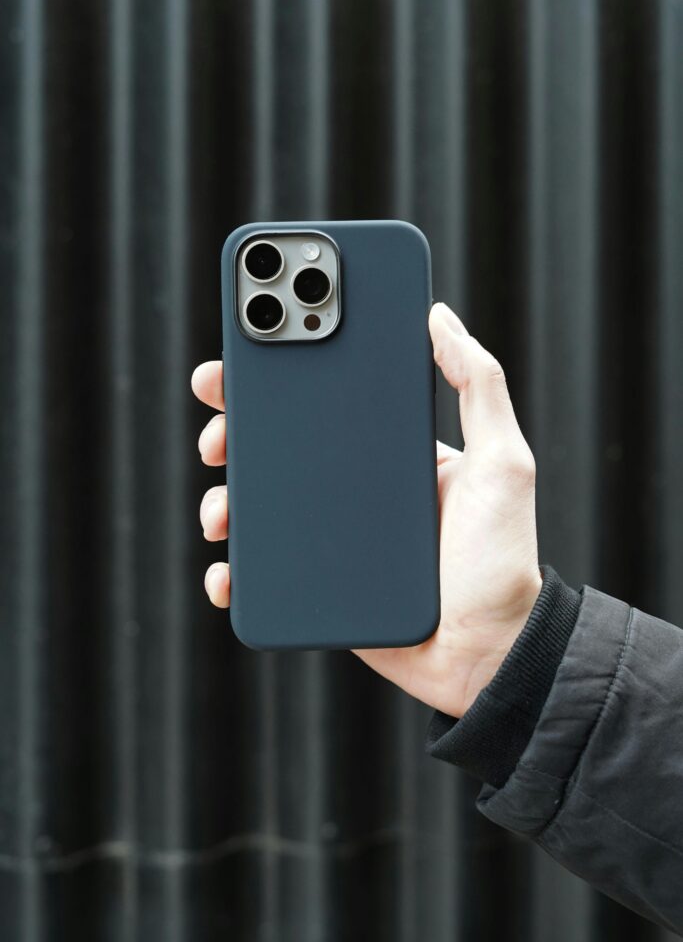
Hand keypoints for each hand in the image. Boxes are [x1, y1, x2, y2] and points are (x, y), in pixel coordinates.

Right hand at [191, 303, 541, 718]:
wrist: (489, 655)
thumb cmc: (502, 560)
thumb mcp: (503, 462)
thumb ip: (480, 385)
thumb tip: (439, 316)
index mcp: (387, 449)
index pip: (325, 393)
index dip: (280, 367)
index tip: (246, 343)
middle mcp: (352, 487)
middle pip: (277, 444)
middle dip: (234, 427)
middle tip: (218, 426)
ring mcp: (330, 537)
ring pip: (258, 505)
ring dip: (224, 497)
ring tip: (221, 508)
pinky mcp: (316, 584)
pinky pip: (260, 571)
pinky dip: (233, 569)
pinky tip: (227, 569)